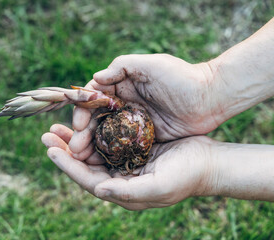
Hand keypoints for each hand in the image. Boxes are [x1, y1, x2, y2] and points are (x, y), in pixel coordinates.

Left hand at [42, 124, 217, 209]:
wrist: (207, 162)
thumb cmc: (185, 176)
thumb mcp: (158, 187)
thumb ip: (129, 191)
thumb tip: (98, 188)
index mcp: (120, 189)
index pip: (86, 179)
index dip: (68, 166)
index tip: (51, 150)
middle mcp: (117, 176)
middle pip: (84, 163)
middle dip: (65, 148)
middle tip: (48, 134)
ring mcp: (123, 160)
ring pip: (92, 149)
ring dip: (75, 136)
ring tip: (58, 126)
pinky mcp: (130, 145)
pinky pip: (106, 137)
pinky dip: (94, 127)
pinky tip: (85, 117)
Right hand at [69, 54, 221, 154]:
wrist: (211, 98)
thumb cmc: (182, 78)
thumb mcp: (152, 65)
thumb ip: (122, 66)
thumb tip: (95, 78)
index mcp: (123, 85)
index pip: (94, 98)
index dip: (83, 111)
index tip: (78, 125)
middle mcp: (125, 103)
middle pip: (96, 119)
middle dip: (84, 133)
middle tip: (76, 149)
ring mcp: (134, 121)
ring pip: (107, 134)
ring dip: (93, 145)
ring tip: (82, 158)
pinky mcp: (144, 135)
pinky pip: (123, 144)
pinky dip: (111, 152)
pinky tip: (102, 163)